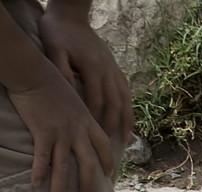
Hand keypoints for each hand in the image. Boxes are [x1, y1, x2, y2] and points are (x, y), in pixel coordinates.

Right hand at [10, 67, 112, 191]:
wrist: (33, 72)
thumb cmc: (51, 80)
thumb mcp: (74, 97)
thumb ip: (81, 113)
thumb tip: (83, 123)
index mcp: (87, 121)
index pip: (104, 146)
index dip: (108, 162)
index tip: (110, 175)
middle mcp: (77, 131)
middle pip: (88, 164)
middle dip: (89, 184)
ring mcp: (61, 134)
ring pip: (63, 167)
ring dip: (60, 187)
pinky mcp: (43, 133)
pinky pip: (42, 158)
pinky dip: (39, 172)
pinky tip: (36, 184)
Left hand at [36, 6, 132, 149]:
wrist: (70, 15)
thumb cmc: (58, 33)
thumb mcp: (54, 49)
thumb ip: (62, 71)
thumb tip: (71, 94)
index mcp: (92, 68)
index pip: (97, 101)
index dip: (96, 121)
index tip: (93, 139)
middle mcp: (107, 70)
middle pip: (114, 105)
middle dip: (113, 127)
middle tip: (110, 148)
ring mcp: (114, 70)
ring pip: (125, 100)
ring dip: (126, 122)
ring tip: (126, 141)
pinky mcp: (116, 69)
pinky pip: (126, 92)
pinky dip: (129, 109)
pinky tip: (129, 123)